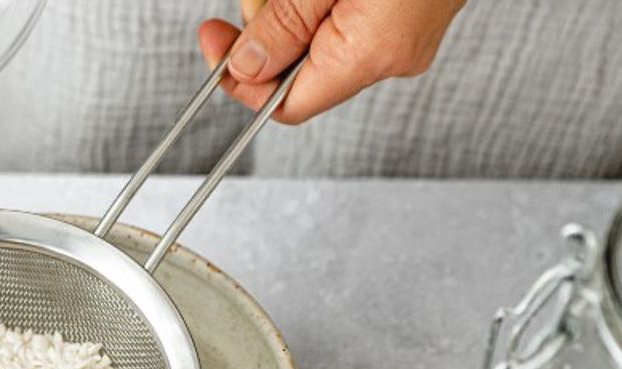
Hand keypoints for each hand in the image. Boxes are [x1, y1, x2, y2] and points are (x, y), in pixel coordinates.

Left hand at [199, 0, 463, 123]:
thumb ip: (283, 25)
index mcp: (373, 52)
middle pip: (303, 70)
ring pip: (322, 41)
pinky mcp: (408, 15)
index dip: (242, 80)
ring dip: (294, 8)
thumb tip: (245, 65)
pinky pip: (347, 21)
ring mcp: (406, 36)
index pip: (288, 104)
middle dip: (268, 29)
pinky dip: (321, 2)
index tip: (213, 42)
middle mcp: (394, 55)